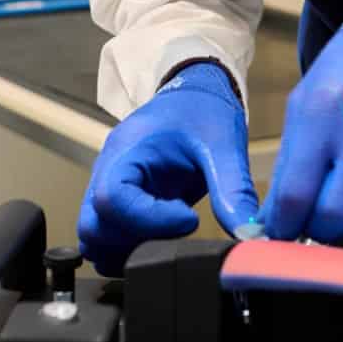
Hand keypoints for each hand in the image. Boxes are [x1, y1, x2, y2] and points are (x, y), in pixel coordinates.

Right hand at [78, 61, 259, 275]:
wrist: (195, 92)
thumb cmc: (204, 110)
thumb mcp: (224, 145)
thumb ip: (234, 190)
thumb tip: (249, 235)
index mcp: (127, 151)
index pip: (112, 200)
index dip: (150, 220)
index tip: (189, 218)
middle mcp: (107, 170)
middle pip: (93, 226)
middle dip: (135, 240)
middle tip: (177, 230)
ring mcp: (108, 186)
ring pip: (93, 236)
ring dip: (127, 248)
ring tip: (169, 234)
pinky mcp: (119, 200)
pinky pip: (106, 235)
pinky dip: (126, 247)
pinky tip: (161, 237)